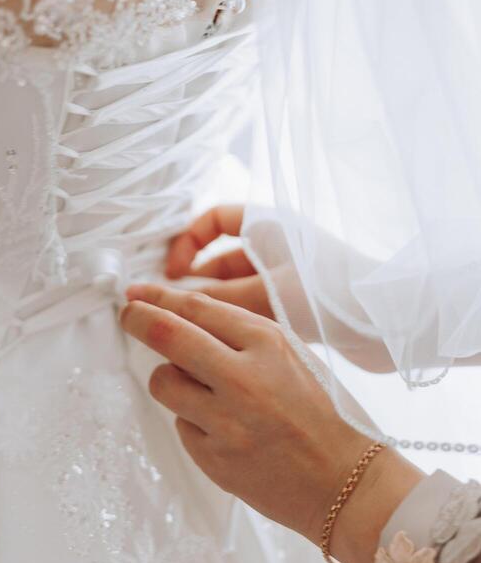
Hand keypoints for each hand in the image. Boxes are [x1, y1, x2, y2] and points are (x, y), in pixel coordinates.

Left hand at [120, 284, 421, 562]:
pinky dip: (192, 419)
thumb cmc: (319, 413)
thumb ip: (239, 334)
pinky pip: (181, 424)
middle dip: (138, 320)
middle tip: (129, 315)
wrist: (344, 482)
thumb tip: (181, 315)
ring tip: (197, 388)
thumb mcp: (289, 355)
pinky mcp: (212, 458)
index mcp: (268, 344)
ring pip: (163, 382)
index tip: (138, 295)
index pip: (198, 307)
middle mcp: (244, 378)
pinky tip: (223, 429)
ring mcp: (226, 422)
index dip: (159, 297)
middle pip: (167, 335)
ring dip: (169, 379)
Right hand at [166, 205, 319, 340]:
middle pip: (223, 255)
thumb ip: (217, 297)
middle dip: (198, 280)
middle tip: (176, 311)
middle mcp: (277, 243)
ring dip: (219, 303)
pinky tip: (229, 342)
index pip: (212, 220)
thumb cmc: (327, 294)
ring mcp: (289, 271)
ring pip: (239, 283)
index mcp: (268, 225)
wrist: (389, 318)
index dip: (187, 243)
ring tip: (200, 332)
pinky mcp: (301, 297)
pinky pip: (258, 301)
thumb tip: (174, 301)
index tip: (172, 274)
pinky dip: (241, 316)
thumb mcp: (264, 294)